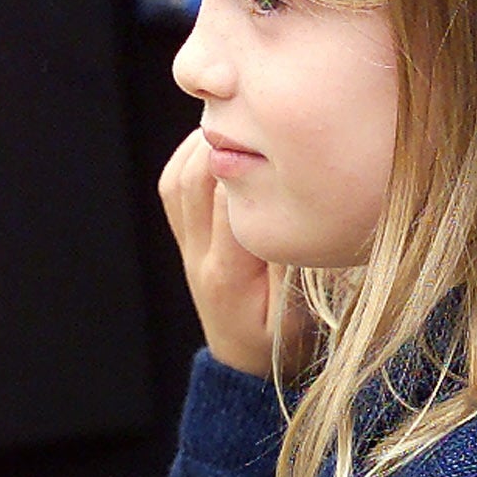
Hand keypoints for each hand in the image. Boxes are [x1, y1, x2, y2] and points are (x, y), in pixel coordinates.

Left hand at [159, 131, 312, 379]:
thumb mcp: (302, 314)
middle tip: (261, 110)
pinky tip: (221, 137)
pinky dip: (193, 152)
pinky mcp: (186, 238)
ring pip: (180, 178)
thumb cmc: (287, 340)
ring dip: (206, 141)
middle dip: (226, 139)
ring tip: (241, 116)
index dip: (252, 162)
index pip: (232, 201)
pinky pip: (174, 184)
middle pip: (198, 180)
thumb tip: (295, 210)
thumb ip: (296, 265)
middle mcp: (200, 256)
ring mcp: (188, 246)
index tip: (283, 135)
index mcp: (230, 275)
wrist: (248, 365)